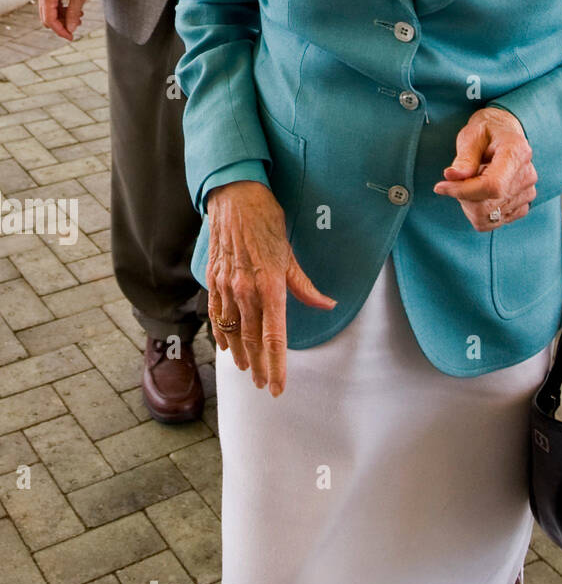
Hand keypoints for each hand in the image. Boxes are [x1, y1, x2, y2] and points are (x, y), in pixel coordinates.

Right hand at [36, 0, 94, 40]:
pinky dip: (62, 11)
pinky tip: (75, 12)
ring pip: (50, 12)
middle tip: (75, 29)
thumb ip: (74, 12)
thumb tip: (71, 28)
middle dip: (61, 25)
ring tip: (79, 18)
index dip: (60, 30)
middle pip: (47, 18)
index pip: (50, 19)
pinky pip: (52, 5)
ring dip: (62, 18)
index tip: (71, 37)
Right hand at [205, 180, 335, 394]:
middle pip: (252, 340)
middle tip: (265, 385)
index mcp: (269, 285)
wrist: (235, 198)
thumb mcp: (290, 253)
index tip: (278, 385)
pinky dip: (221, 334)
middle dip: (260, 366)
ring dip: (240, 355)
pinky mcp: (213, 280)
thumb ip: (304, 286)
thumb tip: (327, 304)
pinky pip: (215, 315)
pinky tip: (226, 347)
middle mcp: (245, 291)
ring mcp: (226, 287)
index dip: (277, 364)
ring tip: (249, 371)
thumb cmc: (267, 222)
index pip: (274, 336)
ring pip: (232, 331)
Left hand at [433, 106, 536, 230]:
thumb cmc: (487, 132)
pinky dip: (481, 211)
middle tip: (457, 180)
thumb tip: (452, 176)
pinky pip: (495, 221)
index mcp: (516, 152)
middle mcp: (527, 174)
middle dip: (463, 197)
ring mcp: (528, 191)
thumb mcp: (471, 136)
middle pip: (488, 205)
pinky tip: (481, 192)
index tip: (441, 186)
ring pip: (489, 217)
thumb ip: (464, 157)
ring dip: (471, 204)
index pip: (492, 186)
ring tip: (473, 182)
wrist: (504, 133)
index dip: (463, 191)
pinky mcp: (524, 204)